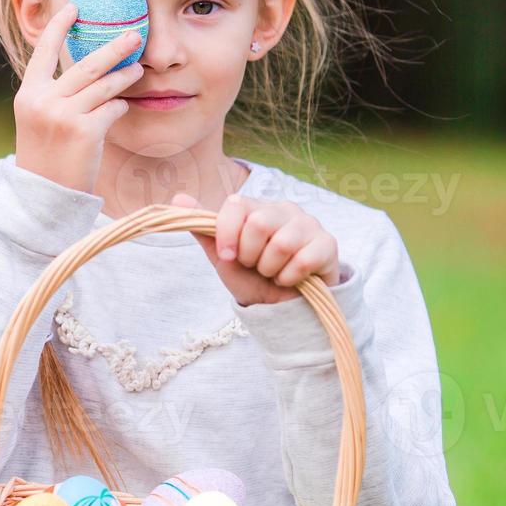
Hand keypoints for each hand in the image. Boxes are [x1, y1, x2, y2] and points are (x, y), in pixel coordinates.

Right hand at [13, 3, 144, 193]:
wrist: (44, 198)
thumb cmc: (46, 159)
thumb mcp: (39, 121)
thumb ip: (54, 94)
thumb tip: (87, 66)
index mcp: (28, 95)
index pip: (43, 51)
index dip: (59, 26)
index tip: (75, 7)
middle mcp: (43, 101)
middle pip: (86, 64)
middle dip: (114, 47)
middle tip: (134, 34)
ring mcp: (63, 116)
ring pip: (104, 85)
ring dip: (126, 76)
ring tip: (138, 71)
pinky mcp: (84, 132)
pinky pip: (113, 108)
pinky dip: (120, 106)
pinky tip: (122, 108)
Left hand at [171, 192, 340, 305]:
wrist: (281, 306)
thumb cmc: (252, 276)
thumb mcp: (223, 256)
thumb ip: (204, 229)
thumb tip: (177, 199)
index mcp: (256, 207)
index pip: (236, 205)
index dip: (226, 234)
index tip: (227, 256)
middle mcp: (284, 209)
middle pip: (258, 224)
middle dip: (250, 256)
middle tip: (255, 265)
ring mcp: (308, 224)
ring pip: (281, 244)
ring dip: (270, 270)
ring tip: (273, 272)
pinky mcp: (327, 245)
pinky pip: (303, 261)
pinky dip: (289, 278)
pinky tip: (290, 279)